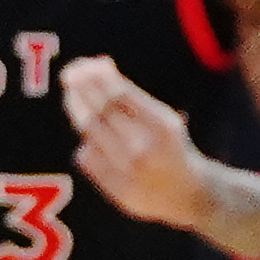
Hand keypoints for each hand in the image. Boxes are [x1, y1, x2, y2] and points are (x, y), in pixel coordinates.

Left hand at [62, 55, 215, 229]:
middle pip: (103, 111)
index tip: (83, 66)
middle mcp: (146, 148)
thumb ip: (132, 97)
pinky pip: (87, 158)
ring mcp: (130, 171)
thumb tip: (98, 65)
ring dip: (77, 109)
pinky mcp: (116, 189)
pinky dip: (86, 142)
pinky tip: (90, 136)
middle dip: (82, 89)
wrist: (190, 195)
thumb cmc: (170, 148)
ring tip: (71, 96)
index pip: (120, 95)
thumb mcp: (164, 119)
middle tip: (70, 75)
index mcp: (163, 126)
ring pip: (91, 133)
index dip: (97, 78)